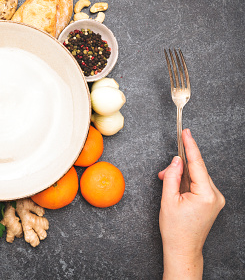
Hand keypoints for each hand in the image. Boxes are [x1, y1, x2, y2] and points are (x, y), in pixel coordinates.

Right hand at [158, 129, 224, 279]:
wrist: (183, 248)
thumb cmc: (175, 228)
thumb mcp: (168, 199)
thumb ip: (172, 176)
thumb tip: (176, 161)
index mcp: (206, 194)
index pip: (197, 164)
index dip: (190, 146)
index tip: (186, 133)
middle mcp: (216, 195)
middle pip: (197, 170)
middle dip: (179, 168)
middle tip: (163, 174)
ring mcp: (216, 199)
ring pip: (197, 177)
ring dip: (182, 177)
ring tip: (167, 184)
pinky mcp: (213, 202)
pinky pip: (200, 185)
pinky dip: (187, 183)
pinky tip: (177, 188)